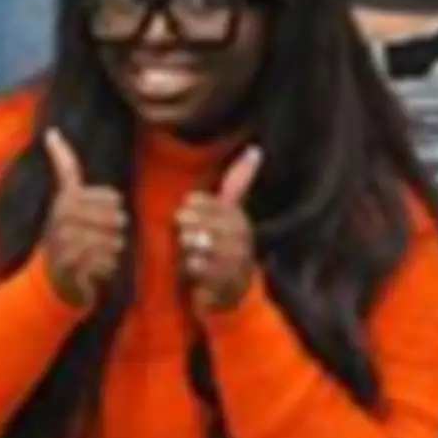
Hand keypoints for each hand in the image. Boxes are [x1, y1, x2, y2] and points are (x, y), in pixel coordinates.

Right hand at [38, 128, 131, 309]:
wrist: (49, 277)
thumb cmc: (64, 231)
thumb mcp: (64, 197)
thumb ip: (63, 165)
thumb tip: (52, 131)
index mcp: (66, 199)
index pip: (114, 199)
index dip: (114, 210)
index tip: (94, 217)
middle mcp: (63, 217)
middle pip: (119, 220)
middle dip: (115, 233)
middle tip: (96, 241)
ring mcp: (66, 241)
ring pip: (116, 242)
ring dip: (111, 252)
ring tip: (94, 255)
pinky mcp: (72, 265)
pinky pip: (110, 263)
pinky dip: (107, 269)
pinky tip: (92, 269)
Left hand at [177, 145, 262, 314]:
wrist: (234, 288)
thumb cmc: (226, 242)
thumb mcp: (231, 212)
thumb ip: (239, 182)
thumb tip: (256, 150)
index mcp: (240, 218)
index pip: (218, 205)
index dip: (199, 204)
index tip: (188, 205)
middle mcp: (242, 238)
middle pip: (210, 224)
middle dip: (191, 223)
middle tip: (181, 225)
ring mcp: (235, 260)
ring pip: (205, 246)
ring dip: (190, 245)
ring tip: (187, 245)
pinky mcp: (225, 281)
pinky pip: (202, 268)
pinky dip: (192, 265)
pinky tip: (191, 264)